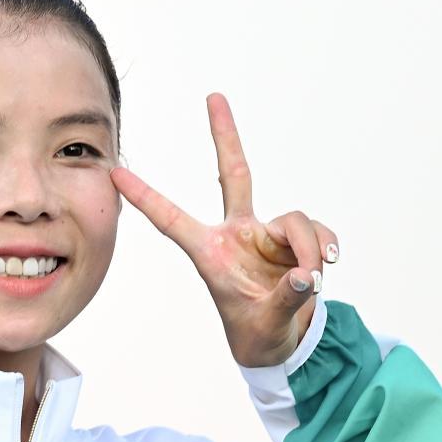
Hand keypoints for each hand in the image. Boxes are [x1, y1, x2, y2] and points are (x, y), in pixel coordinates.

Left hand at [110, 93, 339, 367]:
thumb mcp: (266, 325)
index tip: (115, 173)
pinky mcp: (295, 239)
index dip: (145, 197)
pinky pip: (317, 232)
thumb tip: (305, 274)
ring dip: (309, 249)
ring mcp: (266, 233)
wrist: (281, 344)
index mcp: (210, 253)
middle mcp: (237, 234)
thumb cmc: (259, 333)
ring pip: (295, 220)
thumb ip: (286, 299)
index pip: (172, 220)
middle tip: (213, 96)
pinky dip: (325, 249)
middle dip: (225, 135)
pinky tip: (325, 269)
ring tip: (311, 281)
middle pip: (232, 174)